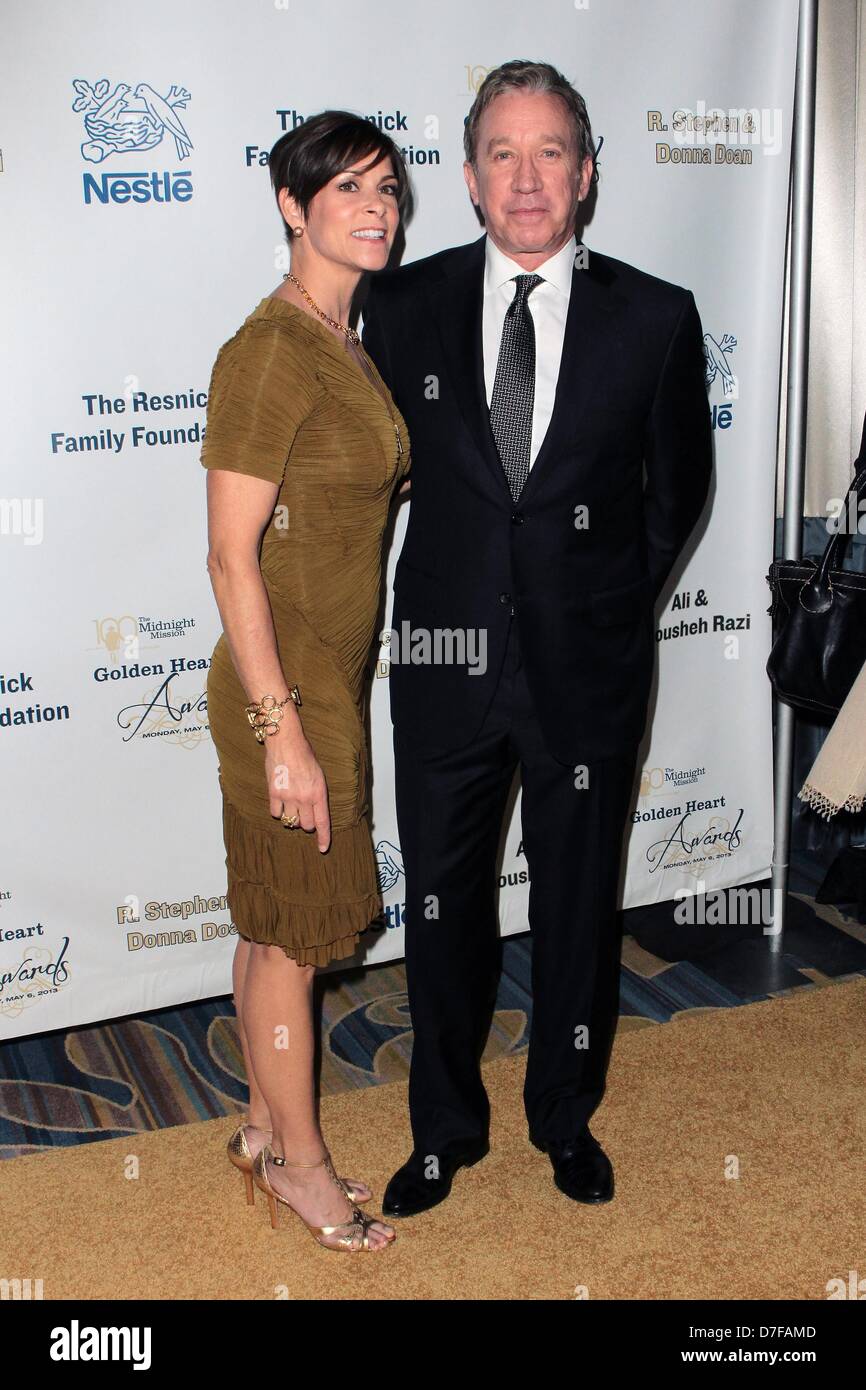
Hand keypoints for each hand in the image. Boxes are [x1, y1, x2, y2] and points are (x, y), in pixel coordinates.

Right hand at [265, 731, 330, 852]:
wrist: (286, 742)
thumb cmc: (304, 756)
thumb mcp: (319, 775)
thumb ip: (316, 795)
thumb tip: (314, 811)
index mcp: (318, 793)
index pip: (322, 822)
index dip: (324, 838)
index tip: (323, 849)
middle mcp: (304, 797)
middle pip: (305, 825)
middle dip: (305, 823)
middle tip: (303, 812)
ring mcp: (288, 796)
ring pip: (290, 821)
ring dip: (292, 817)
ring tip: (291, 805)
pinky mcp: (274, 793)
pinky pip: (275, 813)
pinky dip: (278, 811)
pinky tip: (280, 801)